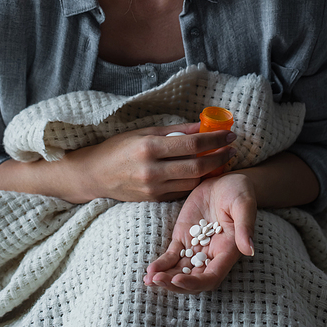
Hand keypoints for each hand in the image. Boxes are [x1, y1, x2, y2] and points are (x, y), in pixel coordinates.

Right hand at [82, 124, 236, 202]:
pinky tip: (203, 172)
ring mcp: (153, 188)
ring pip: (193, 181)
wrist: (95, 175)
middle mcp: (152, 170)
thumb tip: (202, 126)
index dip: (215, 139)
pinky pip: (182, 191)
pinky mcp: (154, 200)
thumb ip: (174, 130)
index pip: (192, 144)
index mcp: (149, 147)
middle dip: (219, 157)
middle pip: (197, 166)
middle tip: (232, 149)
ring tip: (220, 159)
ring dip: (211, 171)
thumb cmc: (118, 148)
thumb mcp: (144, 132)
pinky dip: (196, 181)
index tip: (229, 135)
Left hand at [144, 172, 255, 293]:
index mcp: (228, 251)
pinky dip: (161, 264)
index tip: (178, 279)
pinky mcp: (183, 238)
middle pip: (193, 279)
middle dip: (175, 284)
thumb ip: (245, 226)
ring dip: (165, 278)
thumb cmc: (239, 191)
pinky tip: (149, 270)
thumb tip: (249, 250)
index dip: (195, 282)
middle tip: (157, 281)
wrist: (225, 180)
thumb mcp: (244, 204)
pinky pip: (171, 256)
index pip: (212, 276)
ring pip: (180, 271)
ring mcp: (196, 248)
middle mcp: (212, 255)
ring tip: (148, 280)